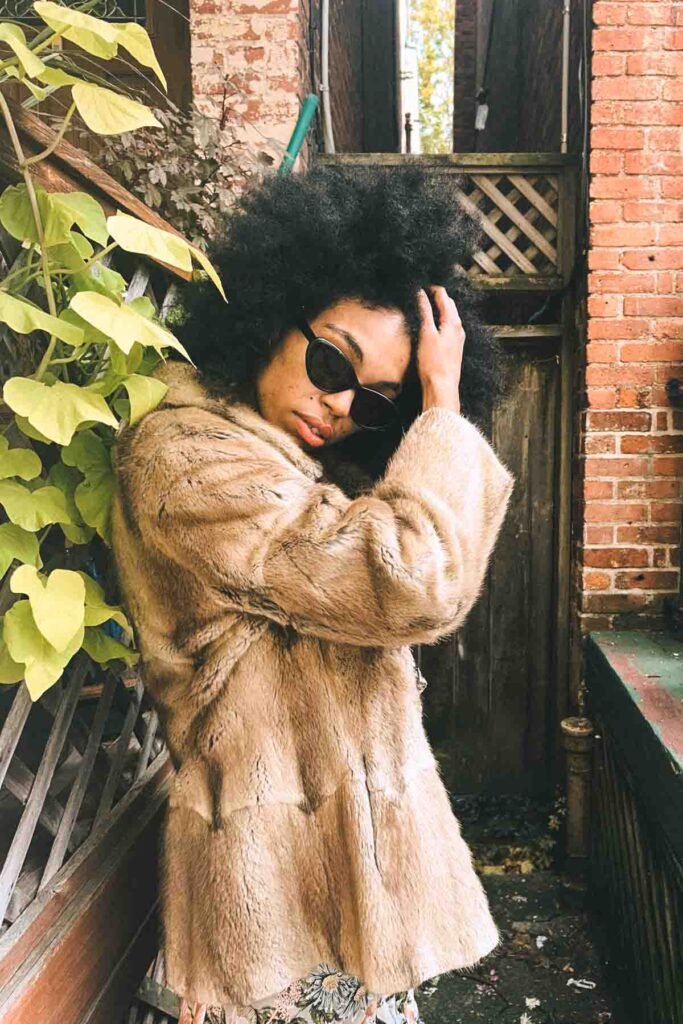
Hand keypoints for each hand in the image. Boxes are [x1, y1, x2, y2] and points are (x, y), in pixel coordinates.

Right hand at [416, 286, 464, 414]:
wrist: (442, 387)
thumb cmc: (434, 363)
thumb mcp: (426, 334)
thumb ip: (424, 312)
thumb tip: (420, 294)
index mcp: (453, 322)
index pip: (443, 295)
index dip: (431, 288)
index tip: (420, 285)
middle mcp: (458, 328)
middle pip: (448, 304)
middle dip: (436, 296)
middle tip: (421, 292)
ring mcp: (457, 338)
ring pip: (448, 316)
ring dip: (438, 308)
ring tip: (424, 305)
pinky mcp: (453, 348)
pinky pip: (447, 327)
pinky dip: (439, 320)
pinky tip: (431, 325)